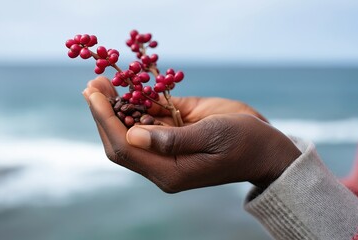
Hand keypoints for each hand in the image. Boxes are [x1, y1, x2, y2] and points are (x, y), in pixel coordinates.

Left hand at [83, 76, 300, 191]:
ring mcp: (166, 149)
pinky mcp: (173, 134)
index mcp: (169, 171)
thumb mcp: (212, 136)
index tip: (93, 94)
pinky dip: (133, 104)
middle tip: (93, 84)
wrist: (265, 147)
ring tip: (102, 82)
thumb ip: (172, 139)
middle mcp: (161, 163)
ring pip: (130, 130)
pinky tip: (124, 87)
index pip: (124, 147)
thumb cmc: (245, 143)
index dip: (105, 120)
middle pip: (120, 140)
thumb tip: (131, 134)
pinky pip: (148, 120)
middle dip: (103, 112)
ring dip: (114, 106)